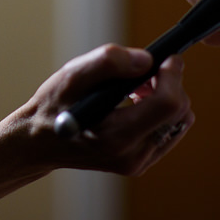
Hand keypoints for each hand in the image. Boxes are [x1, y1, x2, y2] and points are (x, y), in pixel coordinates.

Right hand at [14, 45, 193, 176]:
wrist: (39, 142)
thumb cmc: (52, 107)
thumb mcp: (72, 76)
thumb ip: (108, 62)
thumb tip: (147, 59)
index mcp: (117, 137)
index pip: (168, 105)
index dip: (172, 75)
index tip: (165, 57)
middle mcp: (133, 156)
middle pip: (180, 112)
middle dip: (169, 84)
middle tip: (142, 71)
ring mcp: (139, 162)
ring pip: (179, 121)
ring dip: (167, 97)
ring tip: (136, 87)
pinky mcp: (141, 161)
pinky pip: (170, 130)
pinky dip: (161, 111)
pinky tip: (136, 102)